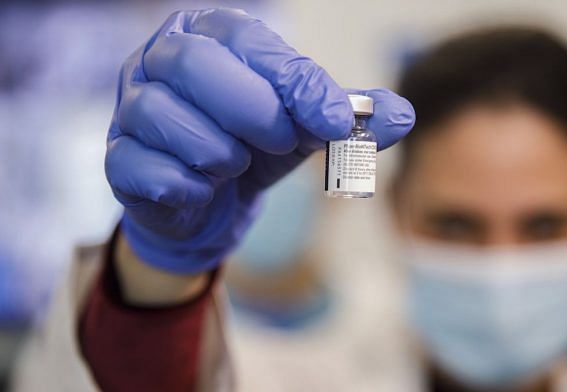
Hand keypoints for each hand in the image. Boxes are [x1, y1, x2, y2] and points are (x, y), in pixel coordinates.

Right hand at [105, 8, 414, 273]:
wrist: (211, 204)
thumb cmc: (256, 147)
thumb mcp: (307, 127)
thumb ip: (350, 118)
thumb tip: (402, 115)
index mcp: (211, 35)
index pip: (247, 41)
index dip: (295, 81)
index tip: (336, 120)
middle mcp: (161, 59)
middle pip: (192, 63)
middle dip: (250, 110)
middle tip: (281, 141)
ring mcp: (130, 108)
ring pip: (163, 115)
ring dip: (218, 152)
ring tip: (236, 164)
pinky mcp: (118, 160)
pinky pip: (144, 169)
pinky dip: (189, 187)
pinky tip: (205, 189)